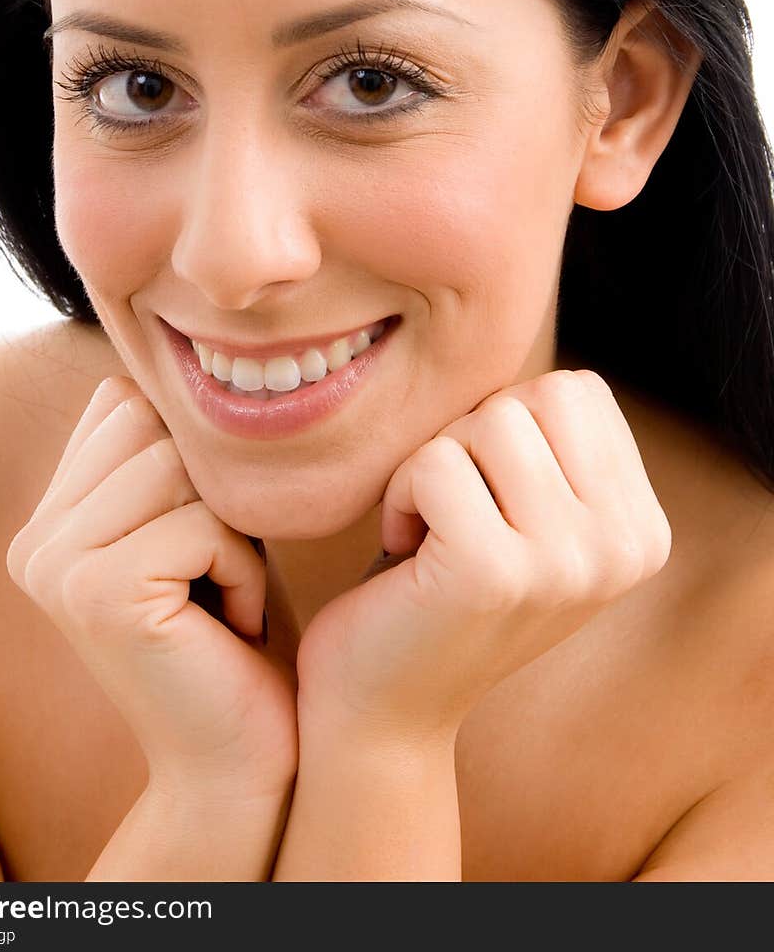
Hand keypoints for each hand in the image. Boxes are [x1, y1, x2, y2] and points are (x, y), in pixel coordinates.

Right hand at [6, 376, 296, 797]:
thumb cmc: (234, 630)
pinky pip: (204, 521)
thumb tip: (178, 361)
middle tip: (218, 570)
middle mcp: (35, 539)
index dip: (193, 455)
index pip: (126, 403)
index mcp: (49, 518)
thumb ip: (161, 453)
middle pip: (152, 425)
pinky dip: (243, 567)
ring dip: (234, 529)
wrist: (237, 757)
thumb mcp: (193, 523)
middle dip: (213, 489)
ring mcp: (56, 565)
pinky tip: (230, 623)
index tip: (205, 539)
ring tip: (223, 593)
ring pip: (179, 466)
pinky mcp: (97, 592)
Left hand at [296, 369, 671, 741]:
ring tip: (429, 532)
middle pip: (537, 396)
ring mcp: (568, 564)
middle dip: (471, 439)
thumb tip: (519, 322)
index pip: (577, 390)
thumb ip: (551, 441)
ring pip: (487, 420)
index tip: (485, 499)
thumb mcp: (526, 511)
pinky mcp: (494, 572)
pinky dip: (399, 495)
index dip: (507, 426)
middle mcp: (625, 548)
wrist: (385, 706)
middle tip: (450, 513)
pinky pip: (434, 461)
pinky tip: (402, 553)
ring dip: (433, 466)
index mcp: (641, 528)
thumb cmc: (438, 585)